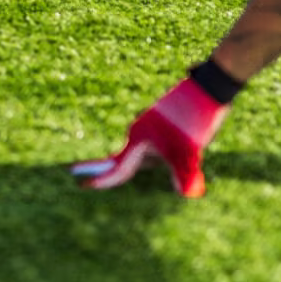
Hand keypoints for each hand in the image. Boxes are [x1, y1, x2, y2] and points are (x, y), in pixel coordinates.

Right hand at [69, 77, 227, 196]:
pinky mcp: (160, 124)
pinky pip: (150, 147)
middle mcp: (140, 133)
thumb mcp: (190, 150)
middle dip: (102, 169)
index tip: (84, 185)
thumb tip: (187, 193)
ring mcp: (149, 127)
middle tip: (72, 170)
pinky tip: (162, 160)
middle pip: (120, 159)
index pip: (119, 167)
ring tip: (126, 171)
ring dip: (134, 165)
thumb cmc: (195, 118)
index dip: (103, 180)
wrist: (207, 88)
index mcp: (140, 140)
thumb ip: (185, 174)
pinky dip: (150, 158)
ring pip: (139, 154)